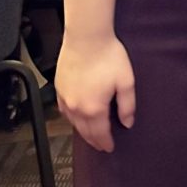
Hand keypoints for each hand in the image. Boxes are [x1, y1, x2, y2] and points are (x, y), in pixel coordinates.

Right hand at [55, 34, 135, 152]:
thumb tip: (127, 122)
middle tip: (101, 145)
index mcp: (94, 109)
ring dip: (82, 131)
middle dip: (94, 140)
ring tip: (90, 134)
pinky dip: (71, 118)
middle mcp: (77, 108)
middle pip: (85, 131)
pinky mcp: (59, 88)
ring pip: (73, 123)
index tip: (109, 148)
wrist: (87, 37)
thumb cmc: (108, 56)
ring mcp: (65, 99)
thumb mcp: (126, 81)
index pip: (100, 133)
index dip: (106, 143)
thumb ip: (127, 105)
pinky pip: (64, 111)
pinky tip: (76, 117)